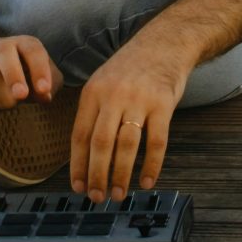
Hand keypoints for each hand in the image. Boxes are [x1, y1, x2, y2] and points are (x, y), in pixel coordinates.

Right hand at [0, 32, 60, 112]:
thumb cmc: (26, 74)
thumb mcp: (44, 76)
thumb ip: (51, 84)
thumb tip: (45, 96)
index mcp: (24, 44)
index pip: (32, 50)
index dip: (39, 70)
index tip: (44, 91)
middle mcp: (2, 48)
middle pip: (3, 54)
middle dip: (13, 77)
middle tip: (21, 96)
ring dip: (4, 98)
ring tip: (11, 105)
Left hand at [70, 34, 190, 198]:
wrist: (163, 44)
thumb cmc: (130, 69)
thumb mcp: (102, 82)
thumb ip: (93, 112)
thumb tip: (83, 154)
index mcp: (92, 93)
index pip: (80, 135)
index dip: (78, 165)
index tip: (77, 187)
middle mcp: (113, 96)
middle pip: (100, 143)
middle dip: (97, 175)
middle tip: (97, 198)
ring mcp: (139, 100)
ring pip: (126, 145)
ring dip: (121, 174)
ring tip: (118, 194)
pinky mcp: (163, 105)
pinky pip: (157, 142)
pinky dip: (151, 165)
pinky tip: (146, 181)